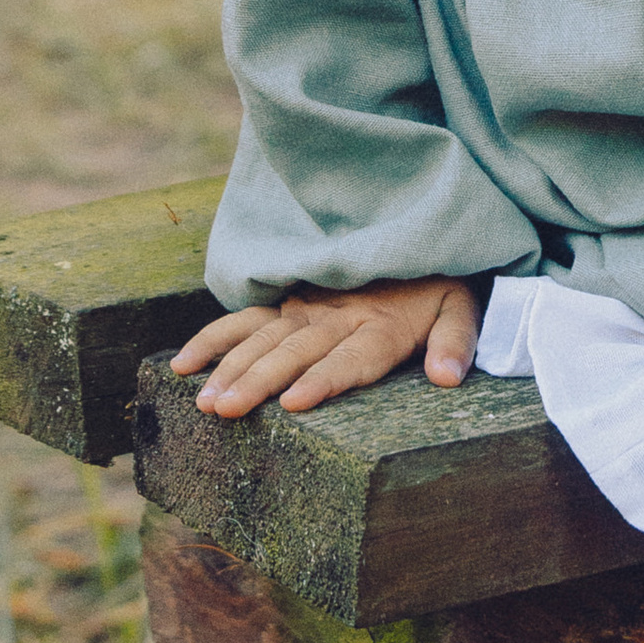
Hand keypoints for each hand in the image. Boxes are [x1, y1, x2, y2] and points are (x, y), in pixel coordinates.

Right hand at [171, 276, 483, 419]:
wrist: (418, 231)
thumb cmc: (440, 283)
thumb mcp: (462, 308)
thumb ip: (456, 342)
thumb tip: (446, 378)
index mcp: (381, 327)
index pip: (350, 358)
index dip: (324, 379)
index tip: (294, 402)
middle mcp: (338, 318)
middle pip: (296, 353)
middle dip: (258, 381)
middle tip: (225, 411)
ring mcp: (308, 308)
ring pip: (263, 340)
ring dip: (231, 368)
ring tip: (204, 401)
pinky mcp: (289, 301)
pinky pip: (246, 320)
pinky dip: (214, 339)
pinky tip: (181, 366)